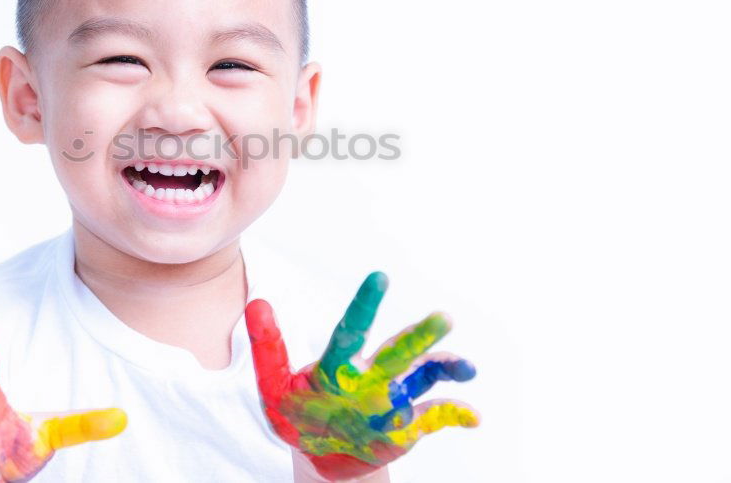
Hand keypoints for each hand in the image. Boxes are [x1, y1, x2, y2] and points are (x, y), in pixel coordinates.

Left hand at [245, 272, 478, 481]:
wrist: (320, 453)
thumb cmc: (297, 413)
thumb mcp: (274, 385)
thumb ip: (267, 347)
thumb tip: (256, 302)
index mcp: (339, 364)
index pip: (351, 331)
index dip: (364, 306)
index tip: (379, 277)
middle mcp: (372, 375)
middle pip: (397, 351)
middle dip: (420, 336)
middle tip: (443, 317)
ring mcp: (392, 398)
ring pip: (423, 377)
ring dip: (446, 367)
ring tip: (467, 367)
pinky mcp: (407, 425)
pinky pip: (435, 417)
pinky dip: (455, 414)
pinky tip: (474, 416)